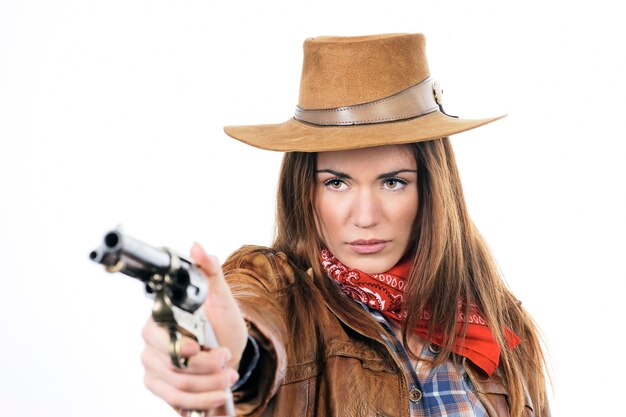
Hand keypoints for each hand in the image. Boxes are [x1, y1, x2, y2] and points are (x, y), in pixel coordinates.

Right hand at [141, 242, 248, 411]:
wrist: (230, 352)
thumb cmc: (222, 323)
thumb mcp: (222, 296)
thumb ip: (210, 270)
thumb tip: (196, 246)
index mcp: (160, 319)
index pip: (155, 335)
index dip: (177, 345)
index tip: (196, 346)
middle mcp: (151, 344)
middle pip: (171, 364)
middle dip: (205, 365)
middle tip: (227, 358)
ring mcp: (153, 368)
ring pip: (177, 385)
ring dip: (210, 385)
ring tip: (230, 375)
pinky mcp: (160, 388)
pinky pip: (177, 401)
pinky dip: (203, 400)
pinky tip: (220, 393)